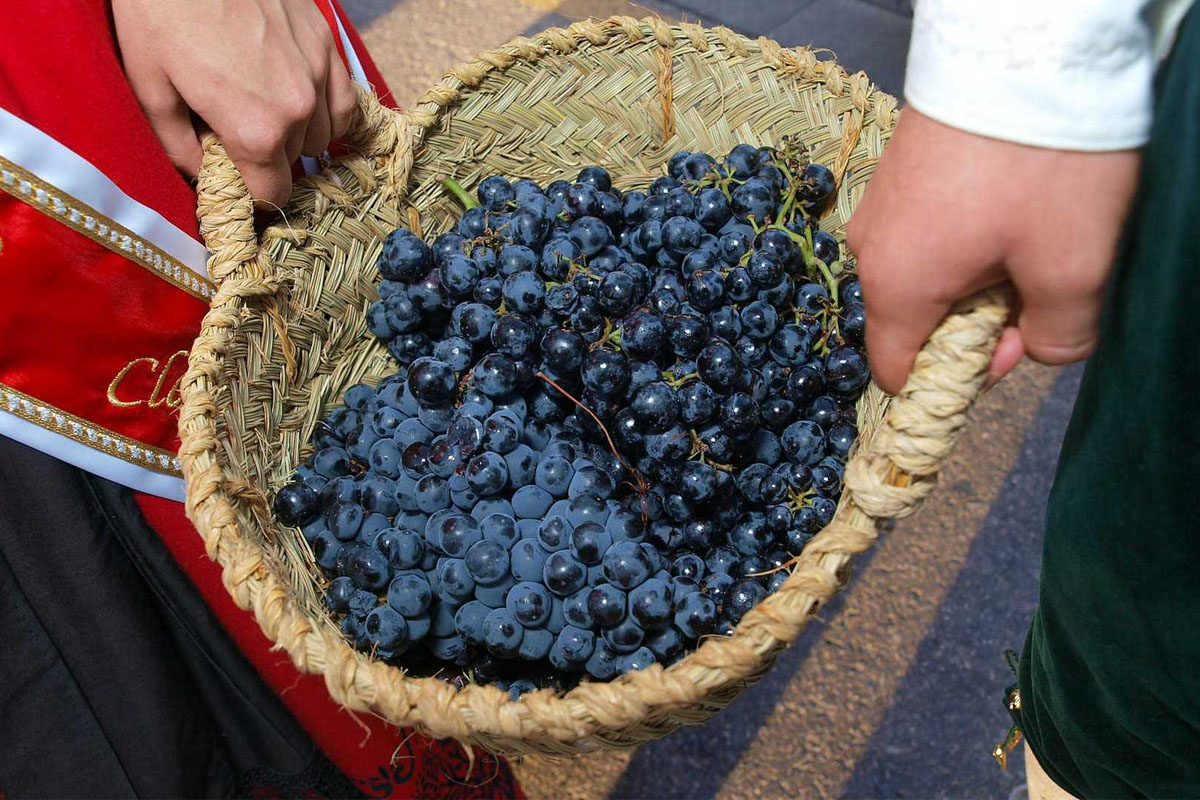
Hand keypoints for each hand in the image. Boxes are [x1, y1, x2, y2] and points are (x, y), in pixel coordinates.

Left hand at [113, 0, 356, 206]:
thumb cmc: (161, 13)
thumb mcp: (150, 86)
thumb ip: (177, 146)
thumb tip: (199, 174)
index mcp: (255, 131)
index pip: (273, 195)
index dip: (253, 194)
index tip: (237, 182)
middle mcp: (299, 110)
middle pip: (294, 163)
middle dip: (268, 158)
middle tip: (236, 134)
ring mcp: (318, 73)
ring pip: (323, 134)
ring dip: (298, 134)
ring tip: (265, 113)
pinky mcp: (327, 43)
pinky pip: (343, 98)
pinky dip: (326, 109)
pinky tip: (303, 102)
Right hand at [846, 108, 1139, 394]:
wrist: (1022, 49)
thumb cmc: (1040, 168)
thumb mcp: (1073, 266)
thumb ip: (1060, 336)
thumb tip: (1037, 349)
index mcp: (895, 287)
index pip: (898, 372)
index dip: (957, 380)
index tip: (1012, 343)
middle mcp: (868, 251)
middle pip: (915, 321)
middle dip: (974, 321)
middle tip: (1033, 282)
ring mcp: (877, 206)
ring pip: (923, 272)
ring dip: (973, 273)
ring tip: (1025, 233)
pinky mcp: (896, 170)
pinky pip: (924, 230)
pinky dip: (964, 234)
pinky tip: (1007, 202)